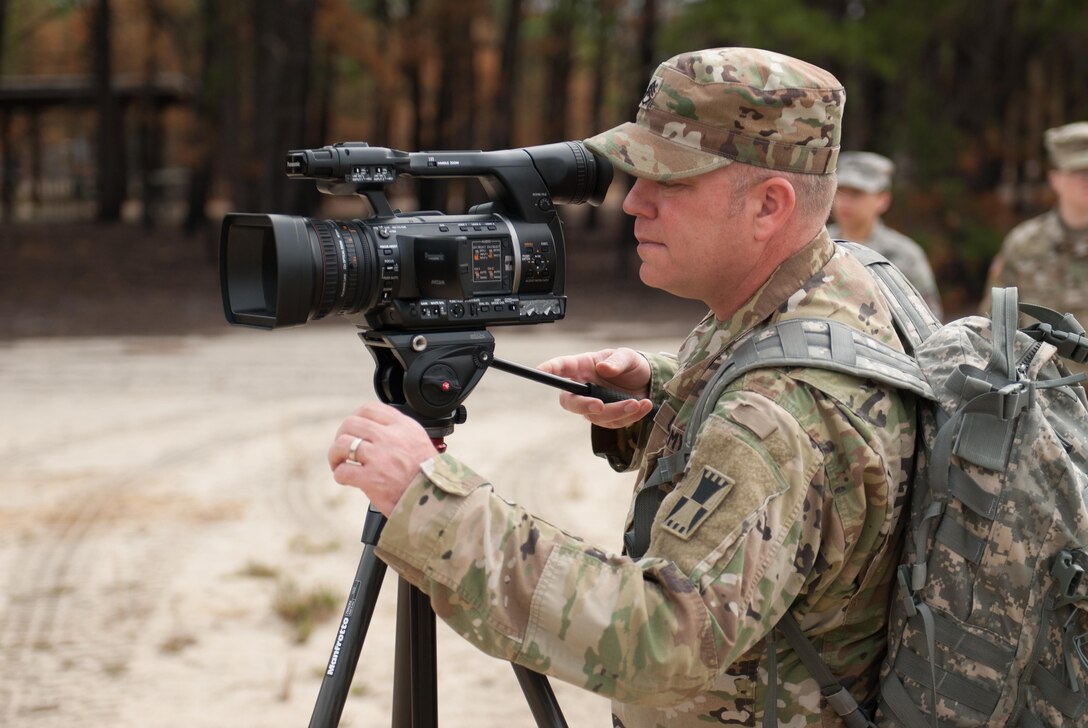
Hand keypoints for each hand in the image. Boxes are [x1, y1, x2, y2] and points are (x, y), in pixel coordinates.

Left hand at [328, 402, 438, 516]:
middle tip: (343, 449)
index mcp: (404, 427)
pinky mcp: (371, 479)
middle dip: (341, 435)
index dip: (356, 417)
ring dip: (335, 455)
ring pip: (342, 444)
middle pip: (351, 423)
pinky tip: (346, 479)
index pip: (370, 409)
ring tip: (339, 464)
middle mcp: (391, 438)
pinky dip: (340, 475)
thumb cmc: (427, 476)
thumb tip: (373, 429)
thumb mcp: (419, 442)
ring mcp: (380, 457)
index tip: (354, 429)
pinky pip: (343, 471)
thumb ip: (399, 432)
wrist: (436, 501)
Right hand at [538, 347, 653, 428]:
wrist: (649, 383)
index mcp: (583, 366)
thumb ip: (617, 361)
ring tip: (638, 402)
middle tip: (599, 405)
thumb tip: (604, 368)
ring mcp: (593, 404)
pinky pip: (613, 423)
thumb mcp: (628, 357)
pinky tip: (644, 405)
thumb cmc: (632, 365)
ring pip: (595, 415)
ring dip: (617, 411)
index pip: (562, 367)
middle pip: (570, 402)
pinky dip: (630, 416)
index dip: (549, 370)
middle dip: (583, 405)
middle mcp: (583, 387)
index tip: (540, 371)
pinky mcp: (606, 418)